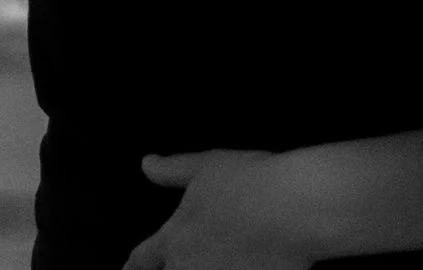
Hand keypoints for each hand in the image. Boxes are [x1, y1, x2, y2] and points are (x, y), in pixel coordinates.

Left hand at [125, 150, 317, 269]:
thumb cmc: (250, 182)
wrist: (294, 208)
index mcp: (174, 239)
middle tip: (185, 260)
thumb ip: (171, 170)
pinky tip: (247, 263)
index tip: (128, 269)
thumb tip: (147, 164)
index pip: (142, 260)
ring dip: (206, 269)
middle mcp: (190, 267)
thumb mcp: (205, 166)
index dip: (133, 266)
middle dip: (174, 268)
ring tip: (223, 258)